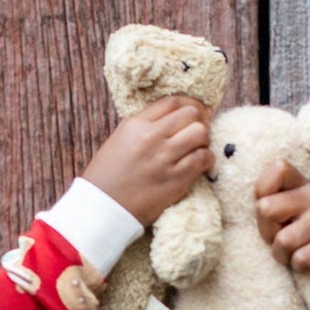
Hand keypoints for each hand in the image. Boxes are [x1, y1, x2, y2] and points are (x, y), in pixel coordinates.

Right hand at [83, 96, 214, 225]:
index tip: (196, 111)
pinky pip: (203, 158)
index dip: (190, 104)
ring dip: (203, 140)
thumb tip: (172, 119)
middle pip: (191, 114)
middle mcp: (151, 137)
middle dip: (200, 120)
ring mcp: (165, 158)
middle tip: (199, 130)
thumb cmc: (108, 176)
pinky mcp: (176, 179)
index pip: (172, 102)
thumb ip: (144, 125)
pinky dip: (206, 159)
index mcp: (135, 125)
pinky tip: (200, 163)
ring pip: (201, 134)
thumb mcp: (120, 139)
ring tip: (198, 148)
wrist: (103, 208)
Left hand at [255, 159, 309, 281]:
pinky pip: (301, 260)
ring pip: (282, 241)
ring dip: (284, 256)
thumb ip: (284, 203)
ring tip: (297, 256)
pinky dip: (301, 268)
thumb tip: (254, 210)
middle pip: (266, 209)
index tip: (272, 214)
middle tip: (281, 242)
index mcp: (307, 186)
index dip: (262, 193)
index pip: (276, 169)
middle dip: (267, 232)